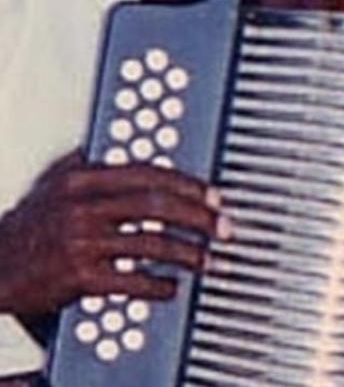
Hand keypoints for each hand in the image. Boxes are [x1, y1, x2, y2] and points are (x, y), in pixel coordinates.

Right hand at [0, 151, 224, 316]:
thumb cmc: (28, 226)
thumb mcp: (55, 183)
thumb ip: (93, 164)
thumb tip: (132, 147)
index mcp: (81, 179)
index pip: (149, 174)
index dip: (189, 184)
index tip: (215, 195)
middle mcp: (82, 207)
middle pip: (158, 207)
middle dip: (200, 217)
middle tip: (223, 227)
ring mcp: (80, 243)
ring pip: (151, 244)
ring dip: (188, 253)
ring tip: (207, 259)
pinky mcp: (78, 278)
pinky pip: (132, 281)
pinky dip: (159, 285)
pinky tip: (171, 286)